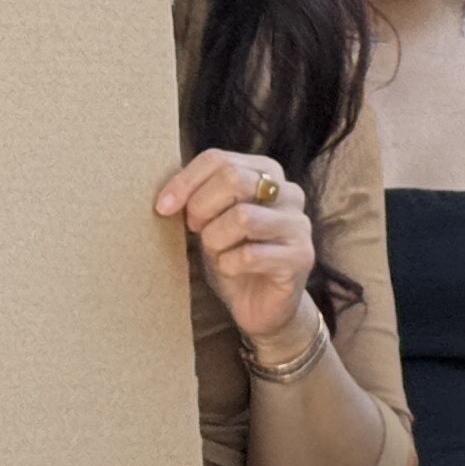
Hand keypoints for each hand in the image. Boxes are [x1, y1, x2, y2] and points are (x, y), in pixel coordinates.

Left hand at [157, 147, 322, 357]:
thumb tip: (167, 198)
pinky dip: (228, 265)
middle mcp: (289, 192)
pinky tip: (231, 270)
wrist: (260, 305)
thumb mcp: (209, 220)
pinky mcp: (301, 256)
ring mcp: (298, 224)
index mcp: (266, 172)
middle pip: (233, 179)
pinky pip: (250, 254)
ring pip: (242, 217)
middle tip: (195, 230)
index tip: (163, 207)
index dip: (185, 182)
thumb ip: (196, 197)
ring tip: (216, 252)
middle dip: (201, 207)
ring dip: (215, 239)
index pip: (219, 159)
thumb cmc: (231, 255)